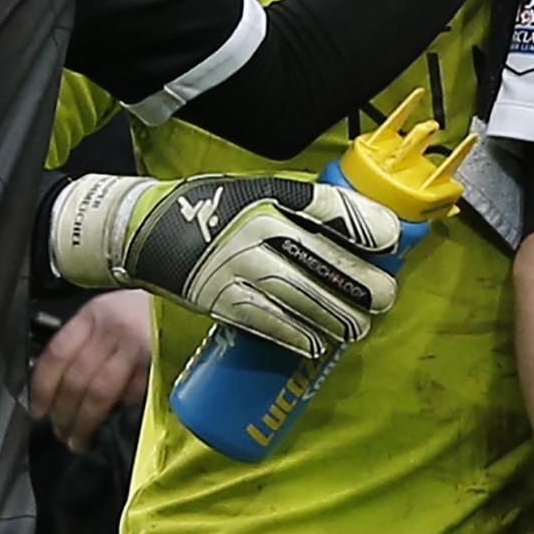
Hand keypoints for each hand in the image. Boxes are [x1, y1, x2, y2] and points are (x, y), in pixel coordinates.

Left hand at [32, 291, 153, 447]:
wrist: (189, 293)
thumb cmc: (146, 307)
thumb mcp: (109, 312)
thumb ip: (87, 340)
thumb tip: (61, 384)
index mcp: (93, 314)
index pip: (57, 354)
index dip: (43, 388)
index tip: (38, 409)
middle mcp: (113, 329)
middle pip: (77, 380)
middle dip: (64, 414)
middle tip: (60, 432)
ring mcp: (137, 346)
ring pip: (100, 393)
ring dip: (85, 422)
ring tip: (79, 439)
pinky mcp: (159, 362)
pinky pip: (134, 393)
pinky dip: (123, 410)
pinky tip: (116, 420)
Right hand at [49, 171, 400, 358]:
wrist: (141, 230)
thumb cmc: (208, 208)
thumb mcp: (251, 189)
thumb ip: (294, 205)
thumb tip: (352, 226)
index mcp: (267, 195)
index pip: (326, 207)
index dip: (363, 224)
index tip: (392, 239)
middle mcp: (255, 228)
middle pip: (321, 259)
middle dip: (360, 282)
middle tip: (385, 297)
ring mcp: (236, 265)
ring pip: (300, 296)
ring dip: (336, 316)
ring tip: (359, 326)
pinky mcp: (219, 298)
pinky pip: (265, 321)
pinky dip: (296, 335)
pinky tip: (318, 344)